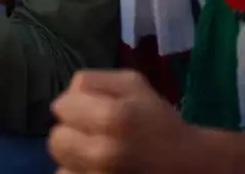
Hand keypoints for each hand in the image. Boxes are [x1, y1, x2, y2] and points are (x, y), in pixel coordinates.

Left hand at [48, 70, 207, 173]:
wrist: (188, 165)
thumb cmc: (159, 121)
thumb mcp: (132, 83)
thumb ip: (92, 80)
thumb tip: (66, 95)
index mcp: (112, 118)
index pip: (61, 107)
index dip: (75, 106)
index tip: (93, 112)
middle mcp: (103, 153)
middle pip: (56, 140)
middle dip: (71, 134)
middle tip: (94, 135)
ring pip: (62, 166)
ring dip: (74, 159)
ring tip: (97, 155)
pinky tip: (98, 169)